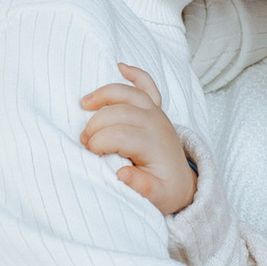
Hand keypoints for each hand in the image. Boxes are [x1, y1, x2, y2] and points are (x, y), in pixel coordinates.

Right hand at [80, 66, 194, 213]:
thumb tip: (123, 173)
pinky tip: (120, 67)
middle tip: (84, 141)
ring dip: (103, 95)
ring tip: (84, 104)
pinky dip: (134, 73)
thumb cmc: (165, 190)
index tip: (90, 154)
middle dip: (95, 124)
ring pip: (127, 93)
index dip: (99, 142)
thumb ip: (142, 187)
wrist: (182, 183)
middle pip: (118, 112)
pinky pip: (147, 84)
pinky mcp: (156, 108)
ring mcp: (156, 112)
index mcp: (154, 145)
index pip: (119, 135)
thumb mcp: (157, 198)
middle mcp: (156, 123)